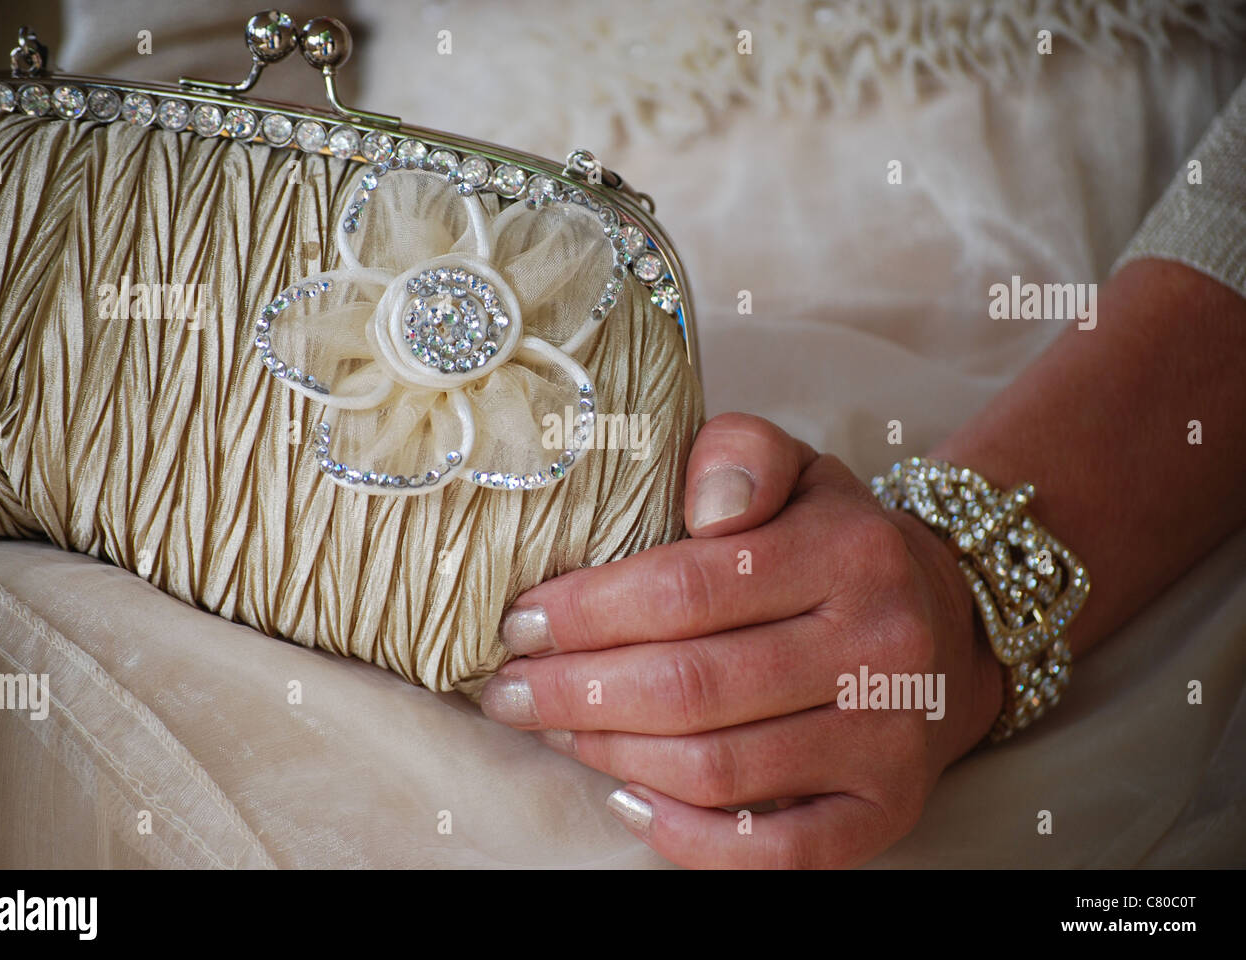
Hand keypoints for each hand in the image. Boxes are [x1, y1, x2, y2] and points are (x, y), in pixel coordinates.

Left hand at [479, 413, 1004, 867]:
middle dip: (575, 692)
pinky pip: (774, 851)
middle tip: (511, 688)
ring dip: (610, 755)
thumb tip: (703, 505)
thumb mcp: (799, 470)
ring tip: (553, 731)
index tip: (522, 620)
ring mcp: (887, 740)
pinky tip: (625, 800)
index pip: (688, 587)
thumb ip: (741, 454)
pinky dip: (685, 839)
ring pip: (717, 768)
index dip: (587, 611)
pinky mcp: (885, 810)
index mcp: (849, 551)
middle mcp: (878, 647)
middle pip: (691, 686)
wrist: (947, 623)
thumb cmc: (836, 542)